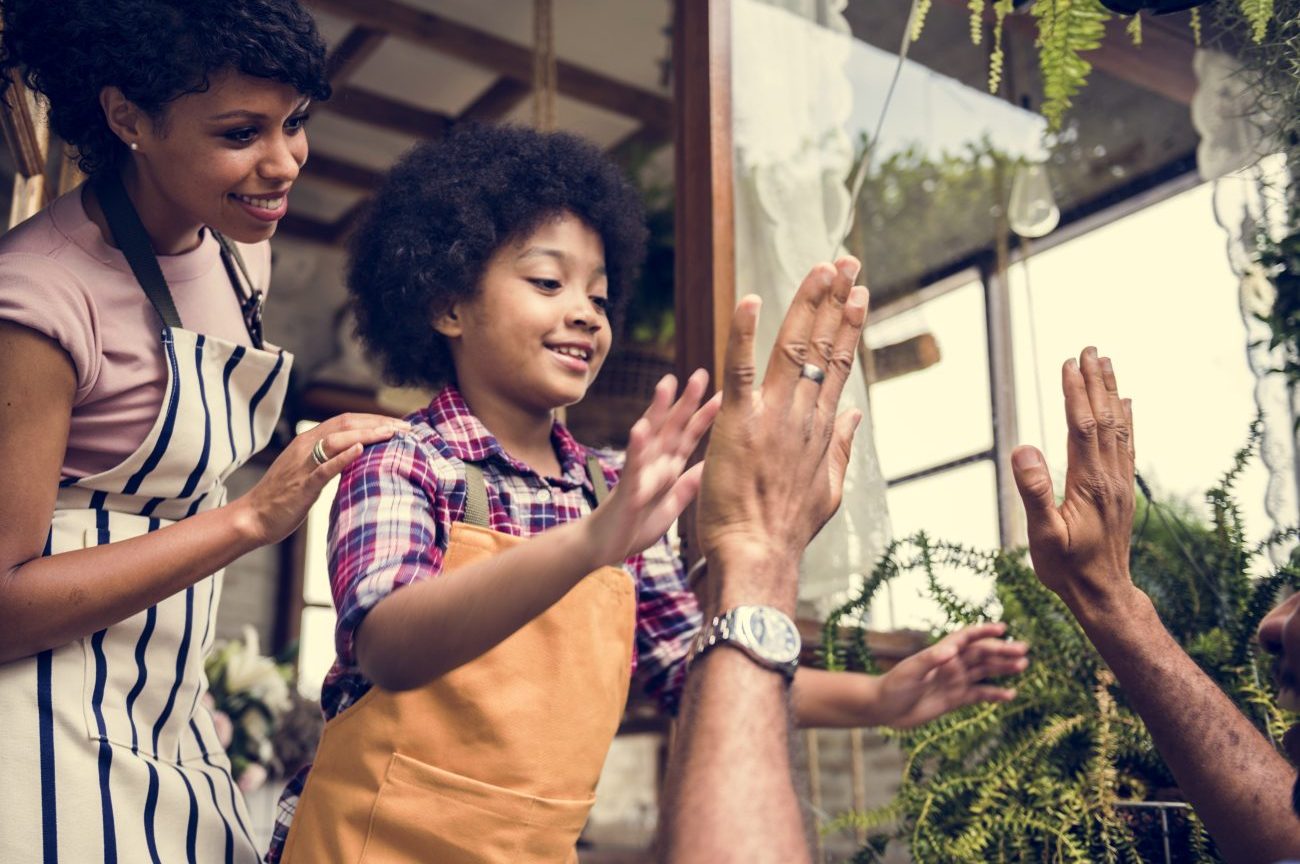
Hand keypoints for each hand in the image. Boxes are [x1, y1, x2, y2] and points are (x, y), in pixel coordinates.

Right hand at [231, 412, 408, 545]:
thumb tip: (357, 457)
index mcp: (308, 441)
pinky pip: (324, 468)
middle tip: (406, 427)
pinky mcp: (302, 485)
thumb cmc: (284, 497)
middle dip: (378, 422)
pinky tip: (360, 450)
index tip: (399, 423)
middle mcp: (305, 446)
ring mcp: (303, 464)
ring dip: (367, 434)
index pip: (345, 420)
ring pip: (337, 440)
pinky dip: (343, 457)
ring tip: (392, 433)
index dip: (373, 419)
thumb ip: (329, 460)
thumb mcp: (309, 471)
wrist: (254, 517)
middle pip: (346, 424)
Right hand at [585, 370, 719, 566]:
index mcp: (668, 468)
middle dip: (687, 401)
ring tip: (666, 385)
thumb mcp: (672, 506)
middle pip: (673, 427)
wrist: (603, 549)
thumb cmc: (634, 526)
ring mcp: (639, 473)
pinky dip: (636, 447)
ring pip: (650, 436)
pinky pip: (632, 466)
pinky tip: (639, 428)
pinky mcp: (627, 488)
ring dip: (658, 410)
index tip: (725, 394)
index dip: (707, 416)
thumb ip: (688, 486)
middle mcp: (654, 464)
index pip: (690, 436)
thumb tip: (711, 465)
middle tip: (700, 373)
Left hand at [695, 258, 867, 602]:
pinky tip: (752, 299)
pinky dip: (745, 332)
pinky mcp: (740, 421)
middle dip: (835, 300)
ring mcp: (774, 416)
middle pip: (822, 346)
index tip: (858, 293)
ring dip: (807, 303)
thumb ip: (840, 447)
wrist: (757, 553)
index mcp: (821, 428)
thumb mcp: (827, 489)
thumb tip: (855, 415)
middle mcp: (804, 414)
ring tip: (821, 268)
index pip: (839, 365)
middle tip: (845, 261)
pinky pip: (741, 367)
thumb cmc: (786, 530)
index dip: (849, 326)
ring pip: (794, 348)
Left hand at [872, 623, 1027, 728]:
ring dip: (1002, 668)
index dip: (983, 632)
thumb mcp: (910, 671)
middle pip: (981, 654)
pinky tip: (1011, 695)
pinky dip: (995, 694)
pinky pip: (979, 694)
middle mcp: (951, 664)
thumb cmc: (893, 685)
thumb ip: (930, 660)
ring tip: (1023, 665)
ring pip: (984, 671)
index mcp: (941, 652)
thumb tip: (951, 650)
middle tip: (1023, 649)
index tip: (1002, 628)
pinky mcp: (955, 699)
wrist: (884, 708)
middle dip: (1001, 651)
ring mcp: (955, 681)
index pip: (966, 638)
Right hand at [1011, 347, 1136, 618]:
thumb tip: (1024, 448)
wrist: (1103, 593)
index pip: (1082, 427)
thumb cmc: (1067, 568)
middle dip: (1096, 382)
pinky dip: (1126, 419)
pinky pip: (1127, 445)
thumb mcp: (1043, 535)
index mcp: (1089, 483)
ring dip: (1111, 394)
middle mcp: (1109, 477)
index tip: (1068, 363)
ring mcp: (1119, 483)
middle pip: (1105, 419)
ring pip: (1118, 428)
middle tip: (1089, 349)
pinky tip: (1126, 405)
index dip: (1075, 393)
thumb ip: (1034, 492)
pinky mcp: (1121, 491)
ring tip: (1107, 365)